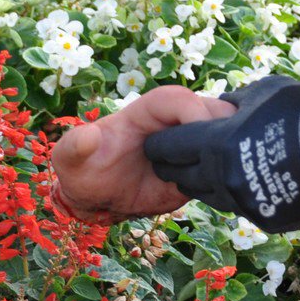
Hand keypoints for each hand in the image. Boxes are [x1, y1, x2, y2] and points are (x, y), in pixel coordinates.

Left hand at [51, 85, 237, 224]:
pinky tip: (222, 189)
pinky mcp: (200, 169)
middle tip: (219, 160)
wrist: (97, 201)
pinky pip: (226, 163)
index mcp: (145, 112)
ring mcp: (190, 146)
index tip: (200, 139)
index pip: (178, 99)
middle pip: (214, 110)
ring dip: (230, 152)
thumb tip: (88, 136)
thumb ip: (74, 146)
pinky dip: (231, 173)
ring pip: (227, 134)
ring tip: (221, 177)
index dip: (193, 112)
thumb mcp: (68, 160)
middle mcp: (173, 124)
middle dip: (222, 130)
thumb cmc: (81, 172)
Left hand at [141, 75, 299, 231]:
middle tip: (179, 158)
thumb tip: (217, 106)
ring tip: (213, 169)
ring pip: (209, 196)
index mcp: (216, 144)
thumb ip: (233, 101)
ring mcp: (243, 202)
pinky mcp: (263, 217)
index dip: (160, 144)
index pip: (169, 148)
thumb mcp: (263, 92)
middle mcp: (223, 178)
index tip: (158, 142)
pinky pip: (240, 206)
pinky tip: (248, 181)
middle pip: (182, 177)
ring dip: (207, 182)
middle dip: (177, 167)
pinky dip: (239, 194)